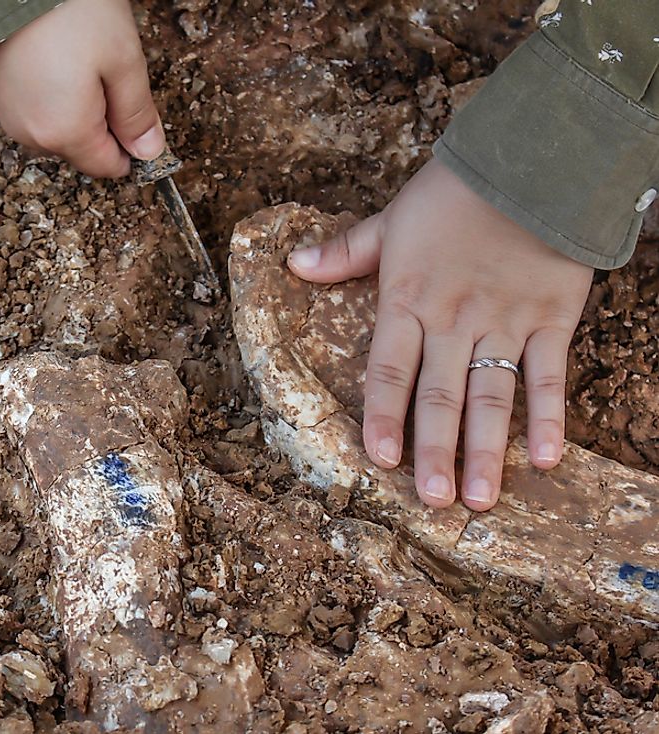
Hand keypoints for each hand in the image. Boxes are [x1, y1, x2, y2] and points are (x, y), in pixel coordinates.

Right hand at [0, 0, 164, 177]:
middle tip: (105, 73)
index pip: (108, 167)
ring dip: (74, 108)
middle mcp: (33, 136)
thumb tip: (149, 152)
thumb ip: (137, 114)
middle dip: (102, 122)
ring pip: (58, 130)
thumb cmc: (69, 13)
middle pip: (83, 149)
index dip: (130, 145)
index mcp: (67, 134)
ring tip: (76, 61)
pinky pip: (35, 111)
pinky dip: (49, 95)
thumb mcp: (122, 60)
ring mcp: (10, 118)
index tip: (135, 111)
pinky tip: (54, 60)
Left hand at [287, 158, 593, 510]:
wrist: (530, 161)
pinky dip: (549, 417)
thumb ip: (346, 253)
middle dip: (435, 451)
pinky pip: (549, 375)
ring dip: (485, 450)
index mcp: (407, 300)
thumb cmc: (453, 193)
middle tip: (432, 501)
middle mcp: (453, 321)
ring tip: (478, 499)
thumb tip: (293, 264)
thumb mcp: (391, 220)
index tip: (379, 458)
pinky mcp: (550, 318)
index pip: (389, 369)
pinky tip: (545, 458)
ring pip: (491, 397)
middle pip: (441, 396)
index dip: (382, 415)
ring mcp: (504, 323)